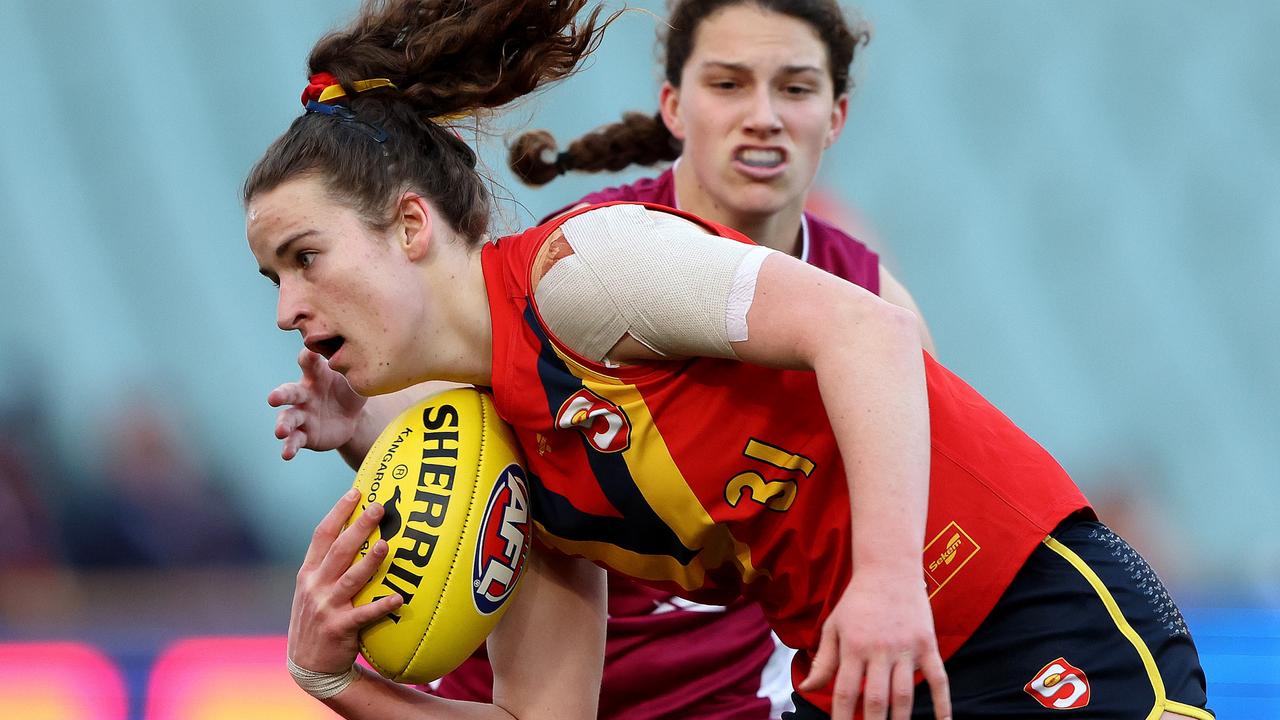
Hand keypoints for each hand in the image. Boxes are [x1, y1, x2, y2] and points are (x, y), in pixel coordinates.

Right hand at [269, 349, 366, 459]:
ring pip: (288, 418)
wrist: (353, 418)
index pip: (308, 363)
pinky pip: (295, 440)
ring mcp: (302, 415)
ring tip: (280, 432)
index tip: (309, 353)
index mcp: (316, 376)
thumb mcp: (356, 381)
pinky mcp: (305, 434)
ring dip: (283, 425)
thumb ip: (354, 373)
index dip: (308, 357)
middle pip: (290, 392)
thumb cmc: (350, 391)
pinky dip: (289, 447)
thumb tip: (360, 362)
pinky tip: (287, 454)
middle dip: (280, 395)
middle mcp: (304, 394)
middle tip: (273, 399)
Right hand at [288, 488, 403, 672]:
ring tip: (385, 545)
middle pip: (339, 550)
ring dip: (369, 562)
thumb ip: (329, 565)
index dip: (338, 512)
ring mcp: (326, 607)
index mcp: (309, 573)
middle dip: (359, 526)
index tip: (355, 491)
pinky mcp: (339, 629)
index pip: (322, 536)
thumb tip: (355, 533)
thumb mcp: (313, 589)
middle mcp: (315, 586)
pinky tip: (398, 598)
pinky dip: (380, 606)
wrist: (308, 665)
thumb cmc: (318, 619)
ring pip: (351, 579)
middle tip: (379, 507)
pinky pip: (363, 615)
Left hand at [799, 571, 950, 719]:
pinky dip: (943, 702)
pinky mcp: (927, 644)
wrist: (889, 569)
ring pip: (904, 694)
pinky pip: (938, 678)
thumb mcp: (833, 626)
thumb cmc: (857, 601)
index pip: (845, 692)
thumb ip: (823, 660)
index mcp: (853, 646)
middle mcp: (879, 649)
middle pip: (876, 699)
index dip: (842, 718)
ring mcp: (906, 648)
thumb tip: (807, 688)